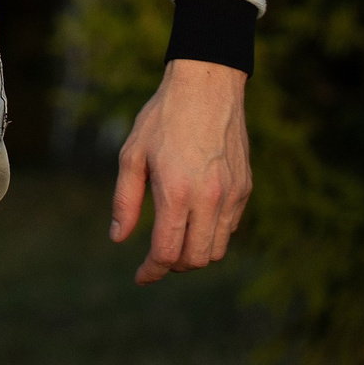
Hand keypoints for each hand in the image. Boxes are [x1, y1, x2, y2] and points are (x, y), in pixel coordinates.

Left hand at [110, 58, 250, 283]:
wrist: (207, 87)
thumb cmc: (162, 118)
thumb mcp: (131, 155)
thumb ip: (125, 201)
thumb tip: (118, 239)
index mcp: (176, 192)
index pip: (168, 252)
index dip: (152, 271)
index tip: (141, 277)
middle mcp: (209, 199)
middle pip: (196, 259)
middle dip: (173, 265)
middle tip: (155, 257)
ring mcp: (232, 195)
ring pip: (218, 249)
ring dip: (195, 253)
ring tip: (174, 240)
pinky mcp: (245, 188)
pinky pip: (230, 227)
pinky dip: (212, 234)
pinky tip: (194, 218)